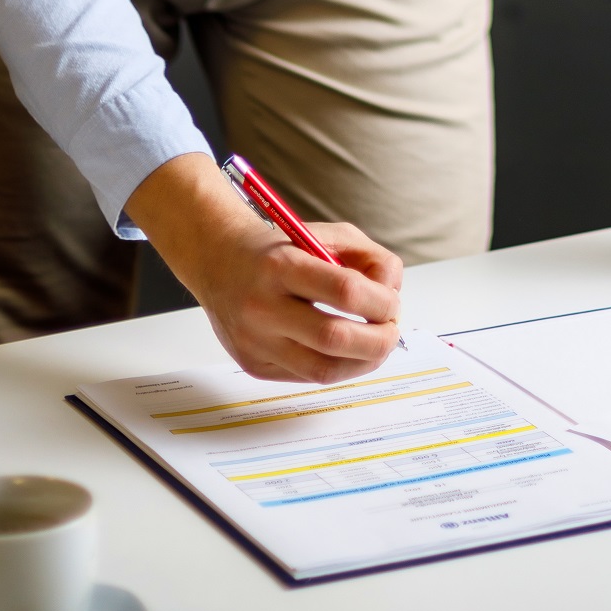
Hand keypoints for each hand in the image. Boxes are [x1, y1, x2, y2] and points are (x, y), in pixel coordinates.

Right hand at [127, 154, 402, 382]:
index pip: (344, 291)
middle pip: (334, 338)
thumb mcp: (323, 234)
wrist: (218, 260)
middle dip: (377, 341)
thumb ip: (366, 257)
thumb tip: (393, 293)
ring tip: (375, 345)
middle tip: (391, 331)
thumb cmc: (279, 247)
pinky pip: (306, 376)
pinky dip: (336, 367)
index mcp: (280, 265)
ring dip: (362, 362)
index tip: (393, 303)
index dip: (380, 302)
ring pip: (322, 370)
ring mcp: (254, 341)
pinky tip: (346, 351)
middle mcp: (262, 306)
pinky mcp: (253, 365)